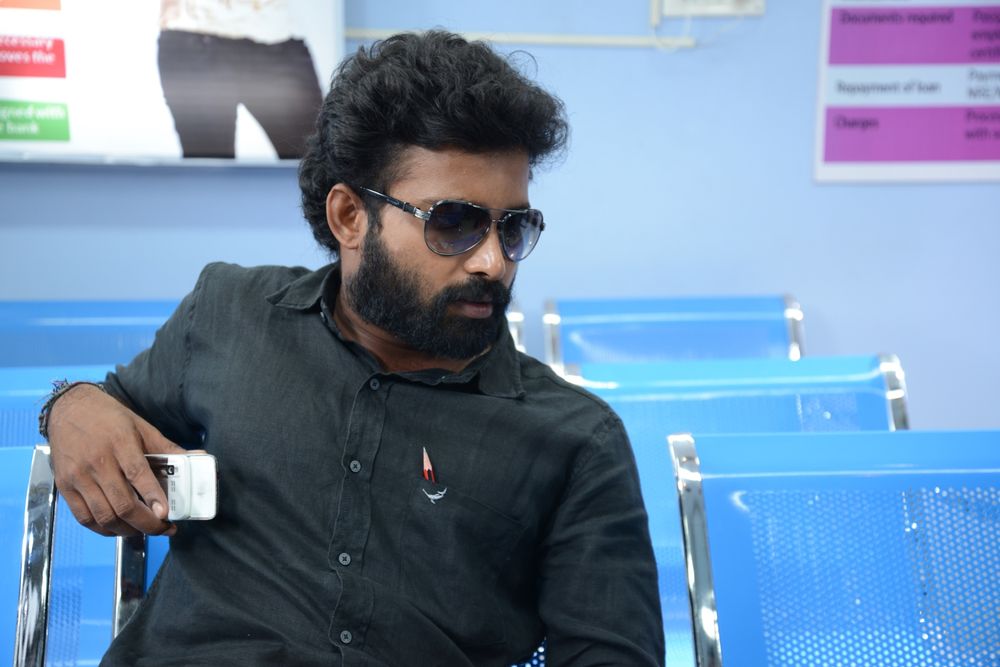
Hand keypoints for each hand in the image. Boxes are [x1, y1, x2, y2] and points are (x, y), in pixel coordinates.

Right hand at [47, 384, 187, 536]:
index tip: (166, 514)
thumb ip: (167, 448)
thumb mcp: (142, 428)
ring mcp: (78, 477)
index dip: (153, 497)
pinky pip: (84, 518)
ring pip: (104, 516)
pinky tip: (119, 528)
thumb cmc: (110, 418)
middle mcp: (97, 462)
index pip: (138, 474)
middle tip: (164, 528)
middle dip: (147, 523)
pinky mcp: (65, 486)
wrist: (69, 409)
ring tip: (145, 530)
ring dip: (128, 530)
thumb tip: (198, 459)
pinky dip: (103, 529)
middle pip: (122, 504)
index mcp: (120, 443)